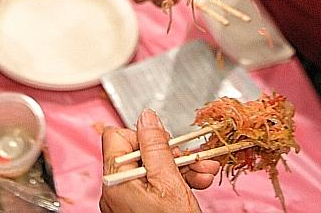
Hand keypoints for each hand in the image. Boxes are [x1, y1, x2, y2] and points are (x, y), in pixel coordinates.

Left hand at [99, 110, 216, 212]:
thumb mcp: (169, 183)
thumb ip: (156, 147)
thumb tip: (147, 116)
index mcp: (116, 179)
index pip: (119, 136)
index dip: (146, 136)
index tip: (168, 145)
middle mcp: (115, 190)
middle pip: (139, 153)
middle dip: (172, 154)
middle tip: (194, 161)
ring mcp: (125, 202)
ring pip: (152, 171)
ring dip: (181, 168)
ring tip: (205, 175)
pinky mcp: (137, 211)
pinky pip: (154, 188)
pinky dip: (175, 184)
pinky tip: (197, 184)